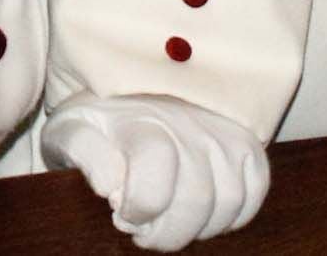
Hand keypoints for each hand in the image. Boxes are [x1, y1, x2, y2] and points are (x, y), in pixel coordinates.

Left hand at [39, 93, 269, 249]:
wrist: (123, 94)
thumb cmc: (95, 123)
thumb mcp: (70, 133)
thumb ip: (84, 154)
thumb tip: (112, 185)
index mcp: (139, 119)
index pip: (156, 176)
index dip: (140, 210)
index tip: (122, 216)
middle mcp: (186, 120)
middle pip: (196, 196)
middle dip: (166, 231)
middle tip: (144, 230)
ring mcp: (220, 129)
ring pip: (229, 198)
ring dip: (199, 226)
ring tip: (170, 221)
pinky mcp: (244, 139)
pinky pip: (256, 186)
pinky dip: (235, 212)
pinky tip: (204, 214)